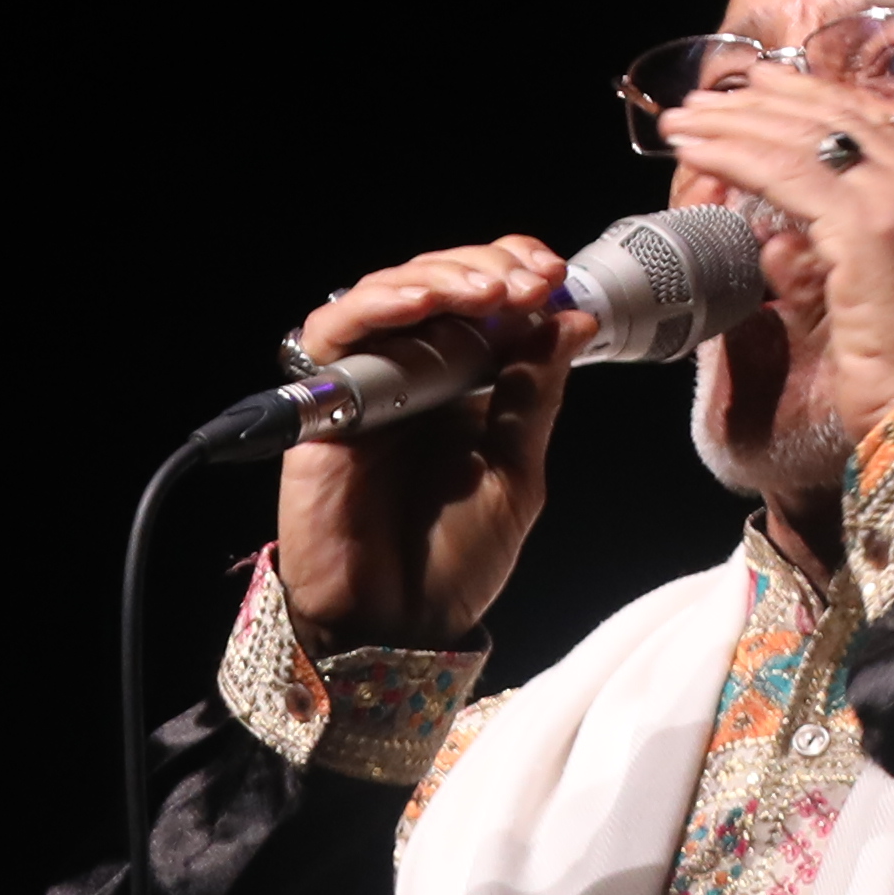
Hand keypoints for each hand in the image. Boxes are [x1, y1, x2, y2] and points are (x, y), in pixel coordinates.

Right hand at [274, 234, 591, 649]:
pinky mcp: (321, 403)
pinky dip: (376, 304)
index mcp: (465, 385)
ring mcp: (367, 383)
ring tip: (489, 292)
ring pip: (387, 292)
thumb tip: (571, 319)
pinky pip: (333, 332)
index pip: (483, 302)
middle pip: (438, 284)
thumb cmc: (455, 563)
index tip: (555, 273)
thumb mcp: (518, 472)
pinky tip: (421, 304)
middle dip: (488, 268)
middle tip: (532, 281)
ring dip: (441, 277)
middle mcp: (414, 374)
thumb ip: (536, 395)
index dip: (515, 270)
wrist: (399, 626)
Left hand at [649, 71, 893, 429]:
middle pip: (836, 119)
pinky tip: (696, 154)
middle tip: (710, 96)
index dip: (809, 103)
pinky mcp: (868, 228)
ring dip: (735, 125)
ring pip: (803, 140)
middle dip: (764, 101)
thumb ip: (833, 263)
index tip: (761, 90)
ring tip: (684, 122)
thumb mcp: (877, 305)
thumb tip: (776, 244)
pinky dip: (733, 156)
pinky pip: (785, 175)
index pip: (868, 129)